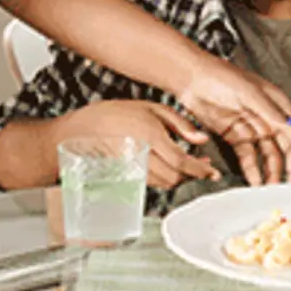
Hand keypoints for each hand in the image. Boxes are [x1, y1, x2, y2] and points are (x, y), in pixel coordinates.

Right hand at [54, 100, 218, 189]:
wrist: (78, 132)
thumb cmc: (112, 115)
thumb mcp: (150, 107)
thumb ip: (179, 122)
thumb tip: (201, 138)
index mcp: (150, 135)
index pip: (182, 161)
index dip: (200, 169)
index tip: (211, 172)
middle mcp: (142, 155)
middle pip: (176, 177)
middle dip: (192, 175)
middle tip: (203, 169)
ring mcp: (133, 169)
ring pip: (165, 183)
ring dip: (180, 179)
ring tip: (187, 168)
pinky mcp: (127, 177)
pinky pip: (153, 183)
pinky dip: (165, 180)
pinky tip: (168, 169)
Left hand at [175, 57, 290, 186]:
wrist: (190, 78)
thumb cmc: (219, 76)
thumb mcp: (248, 93)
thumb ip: (270, 112)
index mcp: (277, 105)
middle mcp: (267, 118)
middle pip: (286, 149)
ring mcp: (251, 128)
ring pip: (268, 156)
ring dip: (272, 172)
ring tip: (272, 188)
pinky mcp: (235, 136)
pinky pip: (248, 157)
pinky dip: (252, 170)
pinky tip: (255, 181)